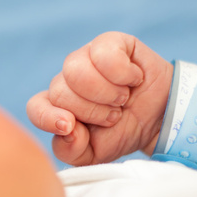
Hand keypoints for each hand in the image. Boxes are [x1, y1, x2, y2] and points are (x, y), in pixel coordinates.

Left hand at [27, 32, 172, 165]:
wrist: (161, 117)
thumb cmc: (123, 132)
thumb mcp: (95, 154)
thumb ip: (72, 151)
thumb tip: (67, 130)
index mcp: (58, 106)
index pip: (36, 107)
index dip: (48, 118)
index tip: (71, 127)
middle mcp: (67, 79)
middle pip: (59, 91)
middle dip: (92, 110)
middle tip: (114, 115)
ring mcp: (85, 57)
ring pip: (75, 71)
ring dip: (107, 93)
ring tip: (122, 99)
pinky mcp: (109, 42)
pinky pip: (103, 54)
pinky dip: (123, 73)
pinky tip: (133, 79)